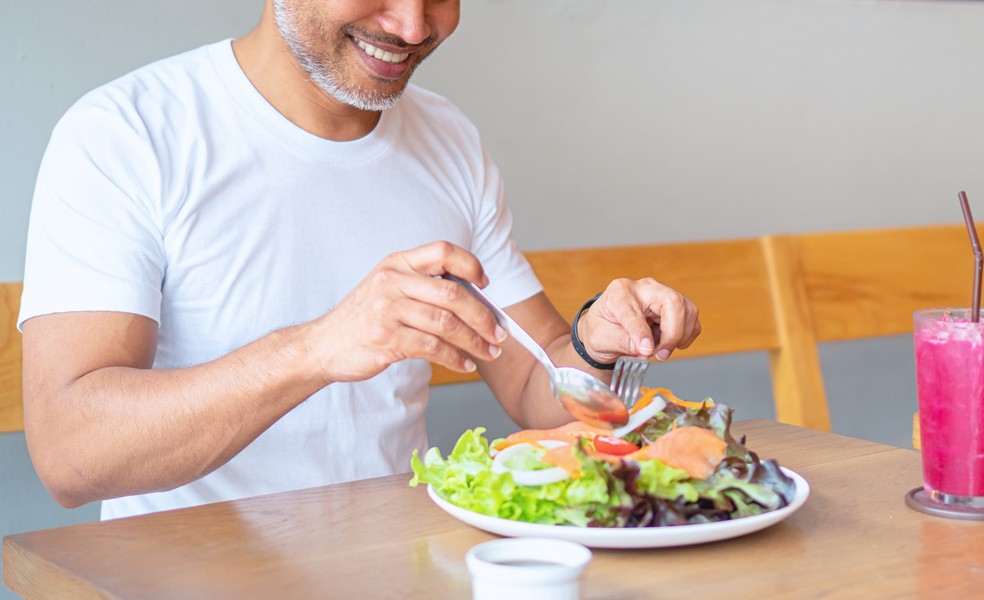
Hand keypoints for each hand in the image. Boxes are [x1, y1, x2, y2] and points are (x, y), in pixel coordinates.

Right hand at [306, 241, 505, 382]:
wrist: (323, 345)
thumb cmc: (363, 319)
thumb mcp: (387, 289)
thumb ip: (422, 287)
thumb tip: (474, 301)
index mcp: (396, 264)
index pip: (442, 251)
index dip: (470, 265)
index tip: (486, 284)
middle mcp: (392, 282)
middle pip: (453, 294)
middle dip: (483, 316)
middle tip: (499, 332)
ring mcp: (388, 310)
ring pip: (447, 324)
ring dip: (475, 341)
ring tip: (489, 353)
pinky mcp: (386, 339)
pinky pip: (432, 348)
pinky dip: (455, 358)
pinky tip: (464, 365)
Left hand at [576, 278, 700, 362]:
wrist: (605, 329)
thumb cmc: (600, 329)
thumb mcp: (600, 339)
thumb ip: (622, 342)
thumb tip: (646, 349)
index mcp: (619, 292)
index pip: (634, 311)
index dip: (642, 333)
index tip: (646, 351)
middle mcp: (643, 288)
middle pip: (672, 302)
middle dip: (672, 333)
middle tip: (660, 354)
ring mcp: (661, 295)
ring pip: (688, 310)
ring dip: (680, 335)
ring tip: (660, 350)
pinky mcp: (674, 306)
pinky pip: (691, 319)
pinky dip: (685, 336)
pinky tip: (668, 344)